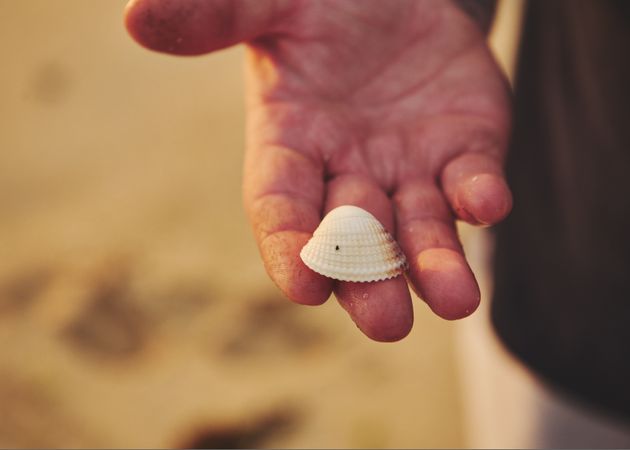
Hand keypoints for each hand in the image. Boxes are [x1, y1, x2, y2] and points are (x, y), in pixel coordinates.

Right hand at [125, 0, 511, 340]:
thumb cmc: (320, 6)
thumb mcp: (266, 2)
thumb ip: (213, 15)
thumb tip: (138, 20)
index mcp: (290, 149)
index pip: (281, 208)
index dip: (289, 245)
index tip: (303, 285)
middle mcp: (348, 174)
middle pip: (355, 240)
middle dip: (370, 280)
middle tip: (387, 322)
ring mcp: (409, 169)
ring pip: (420, 231)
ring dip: (436, 266)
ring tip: (456, 300)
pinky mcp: (464, 151)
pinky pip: (472, 182)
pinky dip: (479, 196)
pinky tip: (487, 204)